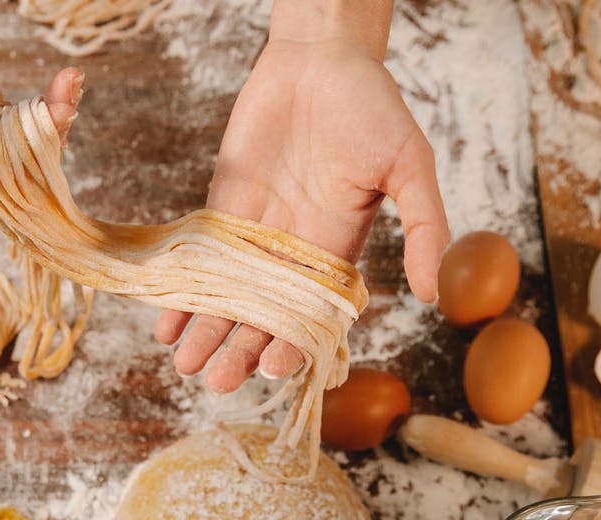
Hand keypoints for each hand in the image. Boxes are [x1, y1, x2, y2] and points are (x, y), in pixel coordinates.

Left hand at [156, 0, 449, 393]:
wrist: (318, 58)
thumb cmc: (372, 105)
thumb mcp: (410, 164)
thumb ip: (425, 226)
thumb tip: (436, 294)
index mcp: (338, 250)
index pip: (313, 315)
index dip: (294, 343)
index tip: (274, 366)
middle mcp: (293, 251)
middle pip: (264, 316)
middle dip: (241, 350)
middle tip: (217, 381)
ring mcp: (254, 232)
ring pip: (227, 297)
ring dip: (206, 332)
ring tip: (185, 365)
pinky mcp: (221, 209)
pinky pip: (199, 261)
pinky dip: (183, 291)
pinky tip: (165, 323)